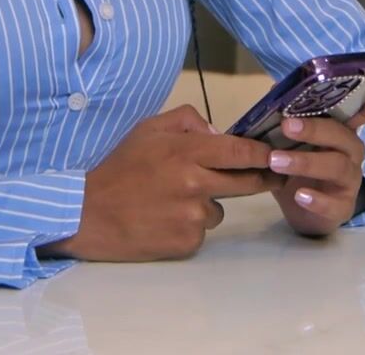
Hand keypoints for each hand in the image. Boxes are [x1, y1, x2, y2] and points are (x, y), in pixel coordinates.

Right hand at [41, 105, 283, 261]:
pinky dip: (190, 227)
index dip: (264, 153)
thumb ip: (187, 121)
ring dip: (208, 204)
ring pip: (219, 209)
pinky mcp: (186, 242)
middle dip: (260, 178)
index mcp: (186, 152)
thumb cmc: (118, 167)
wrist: (87, 213)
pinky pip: (202, 232)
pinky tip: (165, 220)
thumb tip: (219, 133)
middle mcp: (195, 184)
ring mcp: (192, 216)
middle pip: (246, 183)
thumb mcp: (148, 129)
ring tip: (172, 202)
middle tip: (269, 176)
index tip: (277, 154)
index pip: (240, 151)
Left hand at [269, 81, 364, 235]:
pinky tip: (299, 196)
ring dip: (306, 162)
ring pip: (336, 167)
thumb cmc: (298, 167)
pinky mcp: (342, 207)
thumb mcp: (287, 142)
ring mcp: (349, 180)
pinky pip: (334, 203)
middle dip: (315, 129)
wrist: (299, 212)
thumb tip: (277, 87)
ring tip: (275, 161)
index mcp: (340, 131)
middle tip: (287, 126)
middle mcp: (351, 152)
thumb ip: (284, 118)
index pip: (361, 112)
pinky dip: (316, 199)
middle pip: (342, 136)